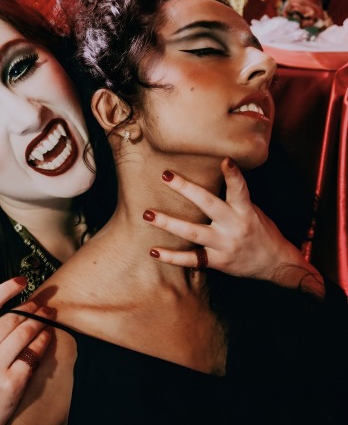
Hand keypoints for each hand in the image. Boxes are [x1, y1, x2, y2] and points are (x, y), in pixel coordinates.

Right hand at [0, 277, 51, 424]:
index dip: (6, 289)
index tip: (21, 281)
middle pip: (10, 319)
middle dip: (29, 308)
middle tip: (41, 302)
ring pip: (24, 334)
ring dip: (39, 321)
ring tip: (47, 315)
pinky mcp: (11, 383)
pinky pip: (33, 353)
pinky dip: (43, 341)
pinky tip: (47, 334)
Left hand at [144, 158, 321, 287]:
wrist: (276, 264)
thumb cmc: (262, 231)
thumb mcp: (253, 211)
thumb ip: (234, 199)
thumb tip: (213, 177)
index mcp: (245, 211)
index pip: (240, 190)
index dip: (233, 176)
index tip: (225, 160)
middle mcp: (234, 226)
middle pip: (208, 205)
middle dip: (186, 189)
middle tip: (166, 175)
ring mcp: (224, 245)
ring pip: (193, 233)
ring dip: (168, 223)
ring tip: (148, 214)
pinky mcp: (217, 261)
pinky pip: (191, 259)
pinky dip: (172, 257)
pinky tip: (154, 251)